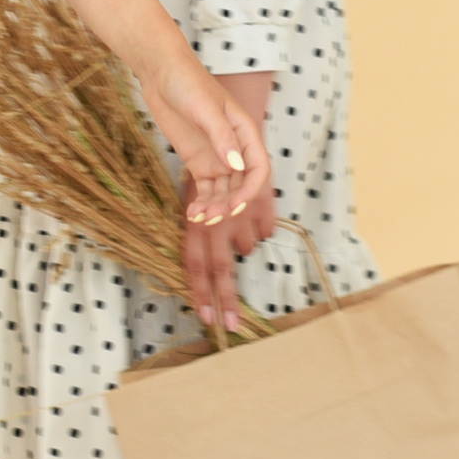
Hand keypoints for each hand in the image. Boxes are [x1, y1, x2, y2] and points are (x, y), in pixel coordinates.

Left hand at [135, 48, 270, 226]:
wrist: (161, 73)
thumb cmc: (188, 82)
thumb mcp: (206, 108)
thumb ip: (222, 137)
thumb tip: (237, 167)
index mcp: (245, 133)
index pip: (259, 169)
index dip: (251, 190)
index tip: (234, 203)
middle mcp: (234, 148)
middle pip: (241, 185)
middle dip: (229, 204)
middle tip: (212, 216)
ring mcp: (216, 156)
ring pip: (224, 191)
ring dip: (216, 207)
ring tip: (200, 217)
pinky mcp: (198, 161)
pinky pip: (206, 189)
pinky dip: (202, 203)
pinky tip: (193, 213)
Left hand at [179, 179, 277, 337]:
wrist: (233, 132)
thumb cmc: (207, 168)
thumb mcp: (193, 196)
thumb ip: (197, 228)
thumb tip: (200, 264)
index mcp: (196, 222)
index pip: (194, 264)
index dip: (200, 292)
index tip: (207, 318)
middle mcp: (218, 222)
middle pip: (221, 268)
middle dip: (226, 300)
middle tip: (232, 326)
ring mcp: (243, 214)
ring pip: (247, 248)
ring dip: (244, 243)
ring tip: (236, 225)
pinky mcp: (264, 204)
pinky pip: (265, 230)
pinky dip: (259, 226)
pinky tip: (252, 214)